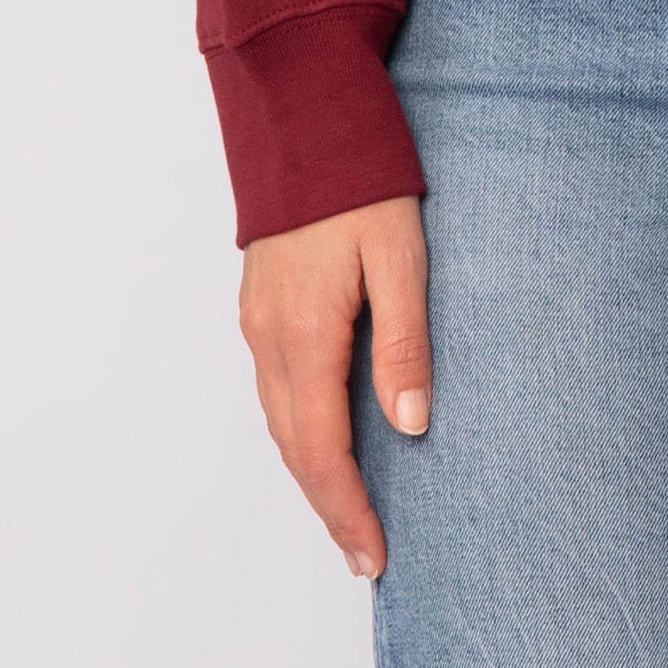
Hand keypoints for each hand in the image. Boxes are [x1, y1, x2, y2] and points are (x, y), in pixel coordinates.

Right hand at [238, 194, 430, 578]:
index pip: (323, 451)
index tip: (374, 556)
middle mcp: (270, 338)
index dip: (348, 509)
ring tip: (349, 509)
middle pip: (295, 448)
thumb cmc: (360, 177)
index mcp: (305, 335)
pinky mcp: (260, 304)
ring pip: (280, 421)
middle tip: (365, 554)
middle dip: (329, 505)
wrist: (300, 111)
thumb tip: (410, 424)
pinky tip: (325, 436)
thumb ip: (404, 341)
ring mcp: (257, 321)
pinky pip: (275, 389)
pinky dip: (299, 429)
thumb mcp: (400, 254)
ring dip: (312, 471)